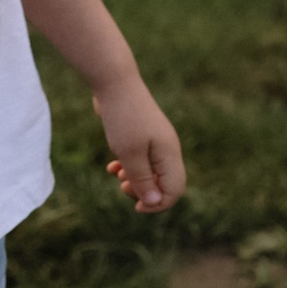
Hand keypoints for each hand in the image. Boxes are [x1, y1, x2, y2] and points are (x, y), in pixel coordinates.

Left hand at [96, 83, 185, 212]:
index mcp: (169, 154)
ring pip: (152, 172)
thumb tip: (154, 203)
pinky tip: (112, 166)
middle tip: (122, 187)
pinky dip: (129, 166)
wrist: (115, 82)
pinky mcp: (144, 135)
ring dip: (135, 180)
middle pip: (165, 184)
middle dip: (144, 192)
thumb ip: (142, 179)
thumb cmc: (123, 118)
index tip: (134, 205)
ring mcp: (156, 141)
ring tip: (117, 175)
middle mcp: (167, 149)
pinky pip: (141, 160)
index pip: (174, 191)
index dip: (157, 204)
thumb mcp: (129, 153)